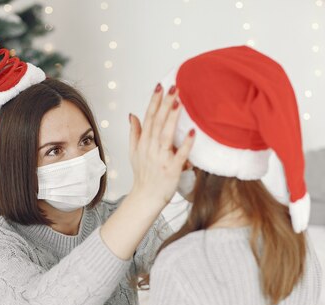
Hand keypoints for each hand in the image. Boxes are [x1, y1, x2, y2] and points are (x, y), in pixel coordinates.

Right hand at [128, 83, 194, 209]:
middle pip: (158, 122)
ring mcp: (161, 159)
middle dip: (165, 104)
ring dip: (172, 118)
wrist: (146, 198)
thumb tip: (132, 114)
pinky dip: (185, 144)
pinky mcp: (172, 169)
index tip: (160, 86)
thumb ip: (134, 132)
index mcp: (144, 142)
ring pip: (166, 135)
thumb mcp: (134, 152)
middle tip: (174, 87)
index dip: (154, 101)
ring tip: (180, 102)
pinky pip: (180, 155)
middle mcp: (151, 148)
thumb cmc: (143, 176)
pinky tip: (192, 132)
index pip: (148, 117)